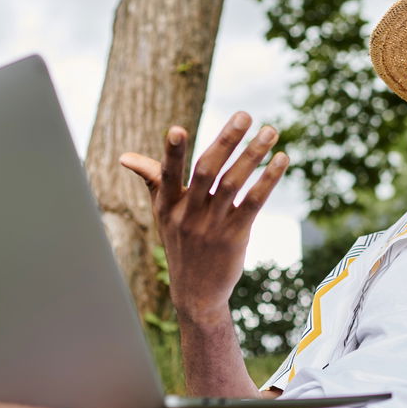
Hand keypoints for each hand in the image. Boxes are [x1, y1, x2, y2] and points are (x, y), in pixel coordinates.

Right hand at [118, 112, 287, 320]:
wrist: (196, 292)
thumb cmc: (179, 243)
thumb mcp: (161, 214)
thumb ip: (151, 180)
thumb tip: (125, 157)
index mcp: (167, 205)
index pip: (168, 174)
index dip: (172, 153)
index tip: (177, 129)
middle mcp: (188, 214)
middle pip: (207, 171)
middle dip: (226, 141)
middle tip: (245, 115)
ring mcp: (212, 226)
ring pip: (233, 184)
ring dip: (253, 155)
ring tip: (271, 130)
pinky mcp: (235, 236)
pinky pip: (253, 203)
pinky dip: (268, 180)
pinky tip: (281, 160)